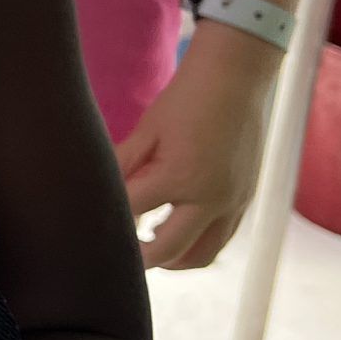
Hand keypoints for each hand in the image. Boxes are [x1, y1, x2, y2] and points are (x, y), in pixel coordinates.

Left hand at [114, 27, 277, 269]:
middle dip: (141, 258)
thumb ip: (123, 166)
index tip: (94, 226)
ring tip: (149, 248)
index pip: (134, 213)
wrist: (235, 80)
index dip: (112, 219)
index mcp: (180, 177)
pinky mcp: (245, 198)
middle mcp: (210, 198)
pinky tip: (177, 230)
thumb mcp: (147, 131)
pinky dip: (198, 244)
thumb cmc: (185, 100)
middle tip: (120, 256)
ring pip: (203, 255)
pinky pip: (223, 238)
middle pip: (168, 250)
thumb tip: (99, 193)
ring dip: (174, 260)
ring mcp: (233, 202)